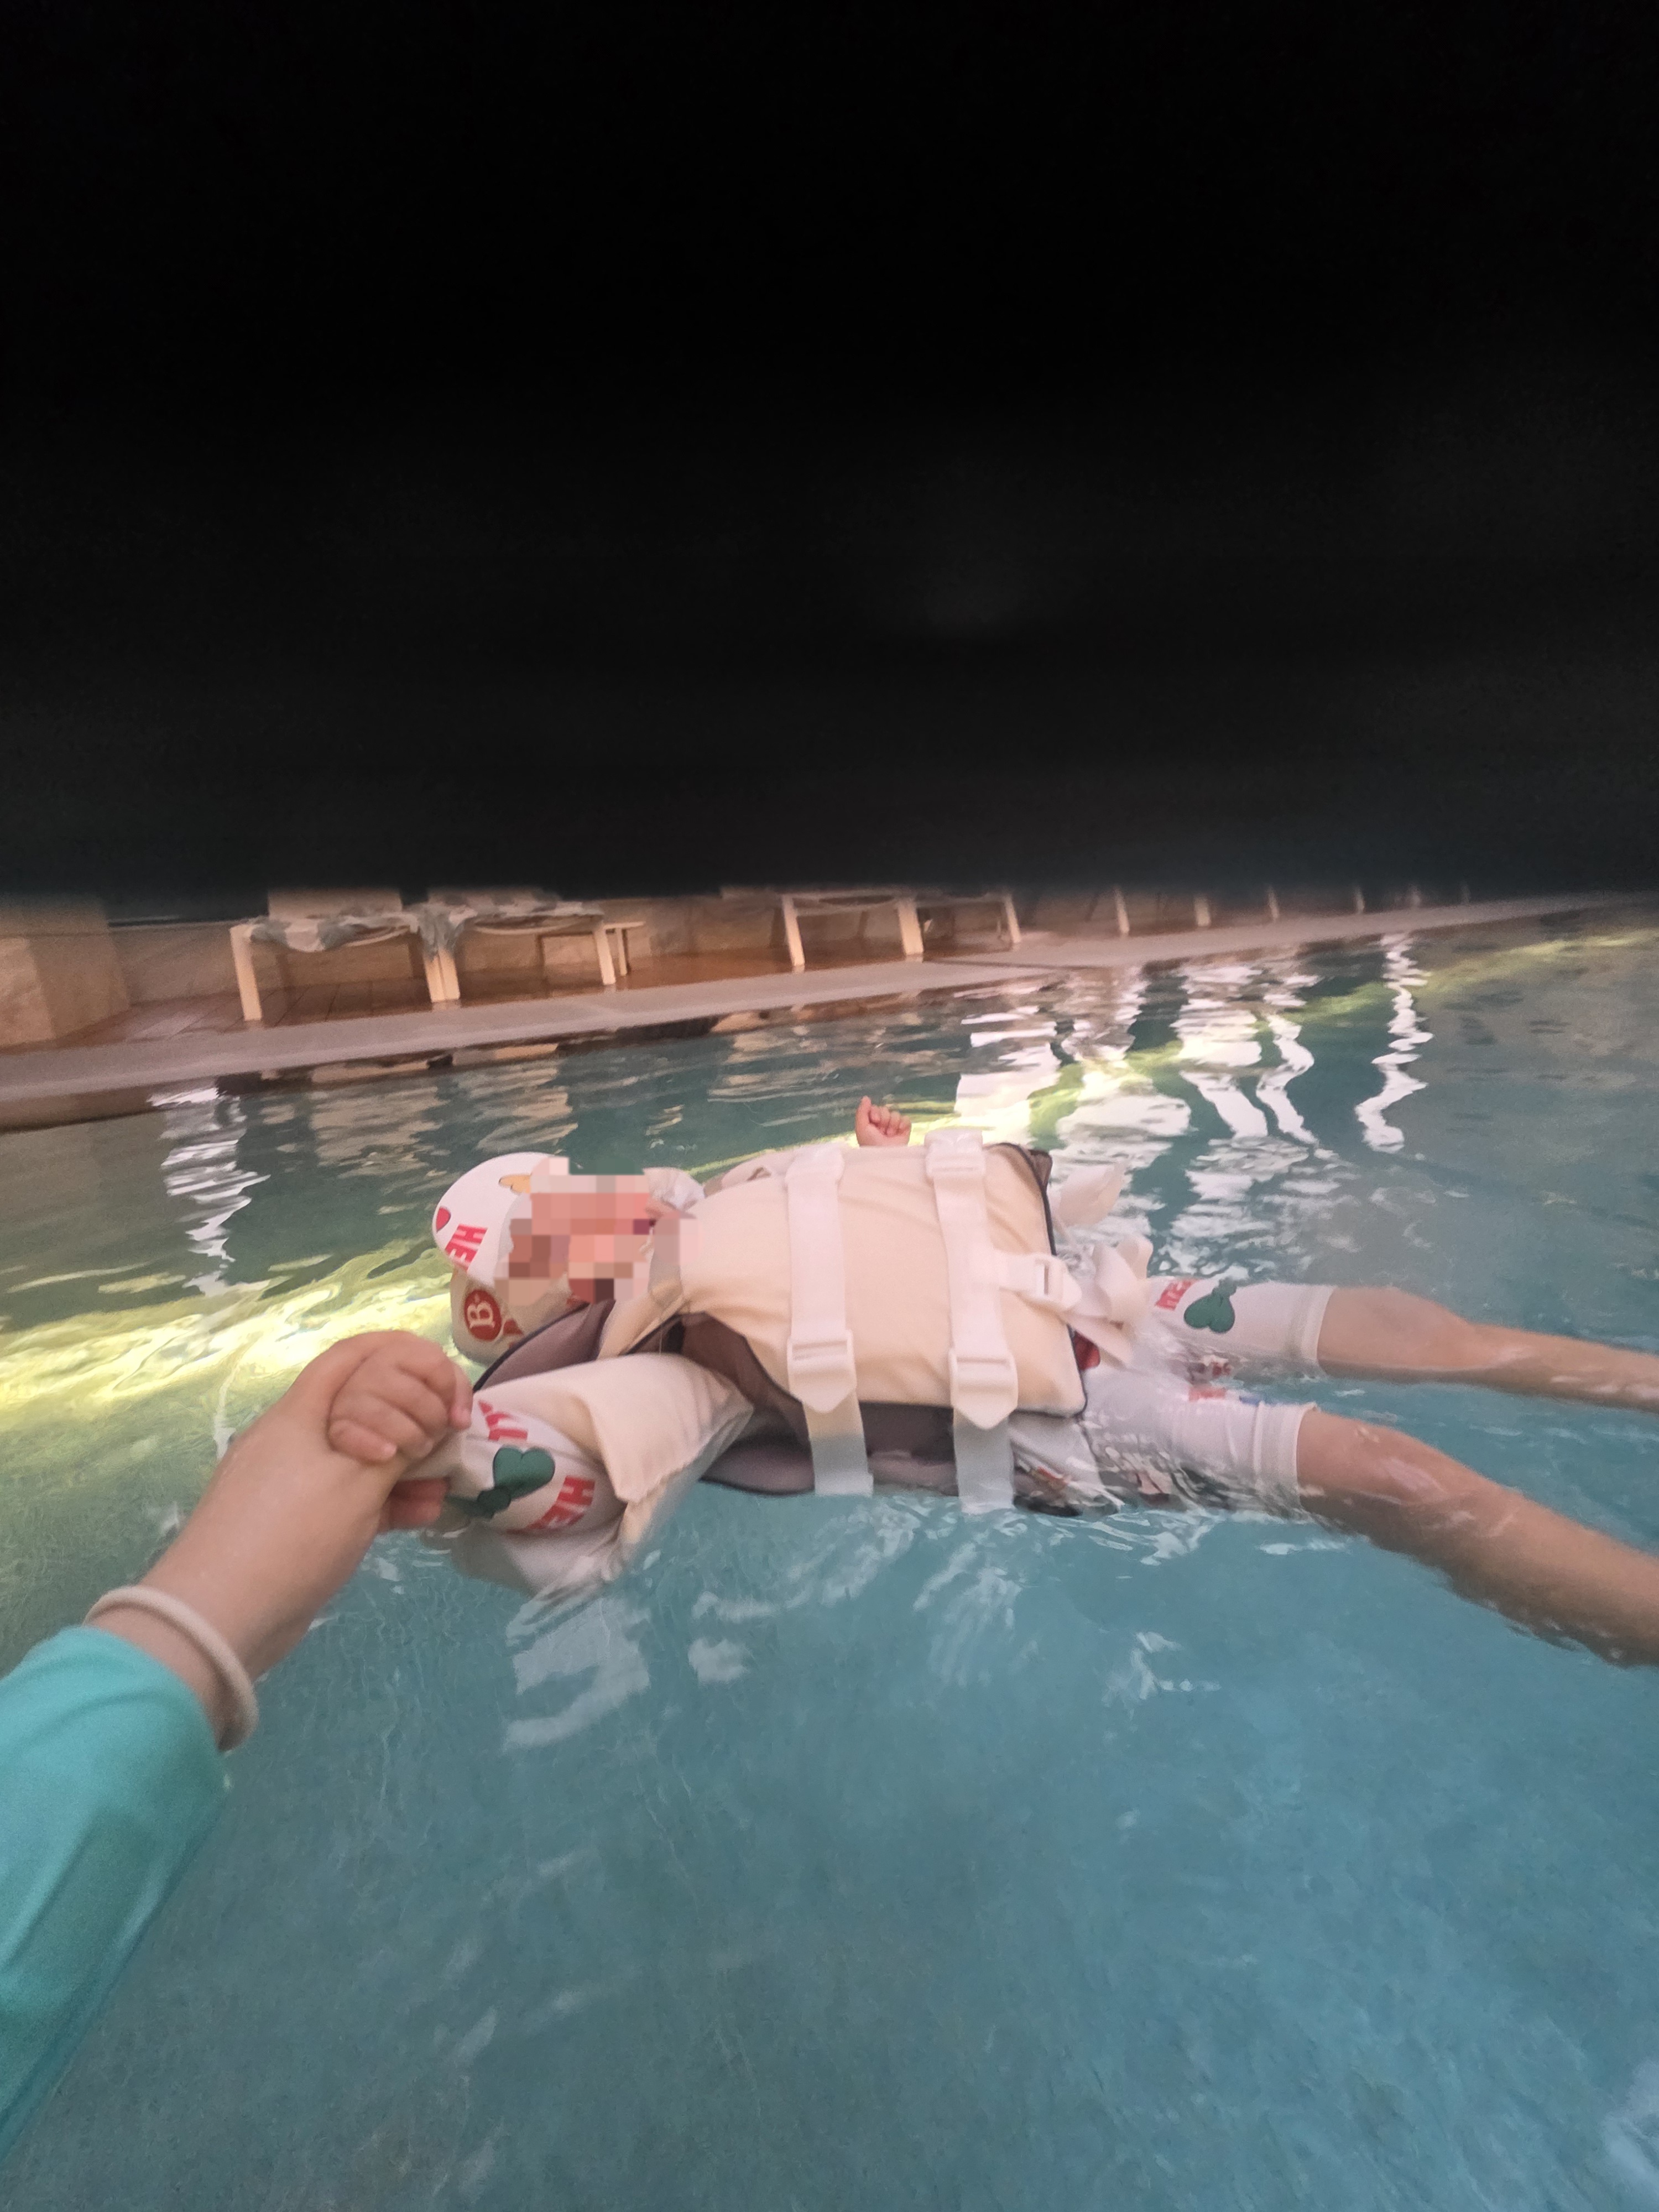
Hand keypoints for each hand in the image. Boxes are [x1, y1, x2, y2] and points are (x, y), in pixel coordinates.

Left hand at [101, 1335, 471, 1727]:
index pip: (353, 1356)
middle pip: (366, 1404)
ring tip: (443, 1485)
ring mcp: (297, 1482)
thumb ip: (400, 1445)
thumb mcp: (356, 1482)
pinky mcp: (301, 1523)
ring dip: (409, 1465)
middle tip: (450, 1436)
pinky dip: (388, 1501)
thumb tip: (427, 1428)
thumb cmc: (292, 1534)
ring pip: (364, 1455)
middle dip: (416, 1416)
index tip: (446, 1380)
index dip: (402, 1353)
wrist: (221, 1616)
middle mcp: (296, 1438)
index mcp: (300, 1413)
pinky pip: (353, 1497)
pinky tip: (423, 1513)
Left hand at [854, 1096, 911, 1146]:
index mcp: (871, 1123)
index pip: (875, 1108)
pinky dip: (903, 1124)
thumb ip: (862, 1111)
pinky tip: (899, 1132)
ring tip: (889, 1135)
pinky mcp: (905, 1131)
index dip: (875, 1112)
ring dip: (892, 1124)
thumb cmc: (870, 1144)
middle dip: (884, 1120)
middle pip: (885, 1109)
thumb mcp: (861, 1127)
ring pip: (895, 1114)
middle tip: (882, 1132)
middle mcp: (883, 1124)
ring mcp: (894, 1127)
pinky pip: (906, 1119)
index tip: (874, 1121)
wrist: (885, 1158)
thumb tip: (866, 1097)